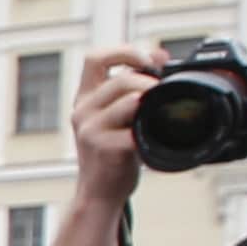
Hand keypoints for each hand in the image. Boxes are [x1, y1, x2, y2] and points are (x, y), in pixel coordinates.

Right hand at [68, 43, 167, 213]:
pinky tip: (152, 137)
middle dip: (149, 83)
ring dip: (150, 104)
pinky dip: (150, 131)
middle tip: (163, 94)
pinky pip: (135, 129)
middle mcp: (83, 111)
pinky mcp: (104, 148)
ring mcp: (91, 130)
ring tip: (157, 116)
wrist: (99, 194)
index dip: (123, 52)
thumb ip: (132, 85)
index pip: (95, 58)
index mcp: (84, 98)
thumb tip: (160, 54)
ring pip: (130, 99)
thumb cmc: (111, 154)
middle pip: (121, 79)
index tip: (146, 61)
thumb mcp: (117, 116)